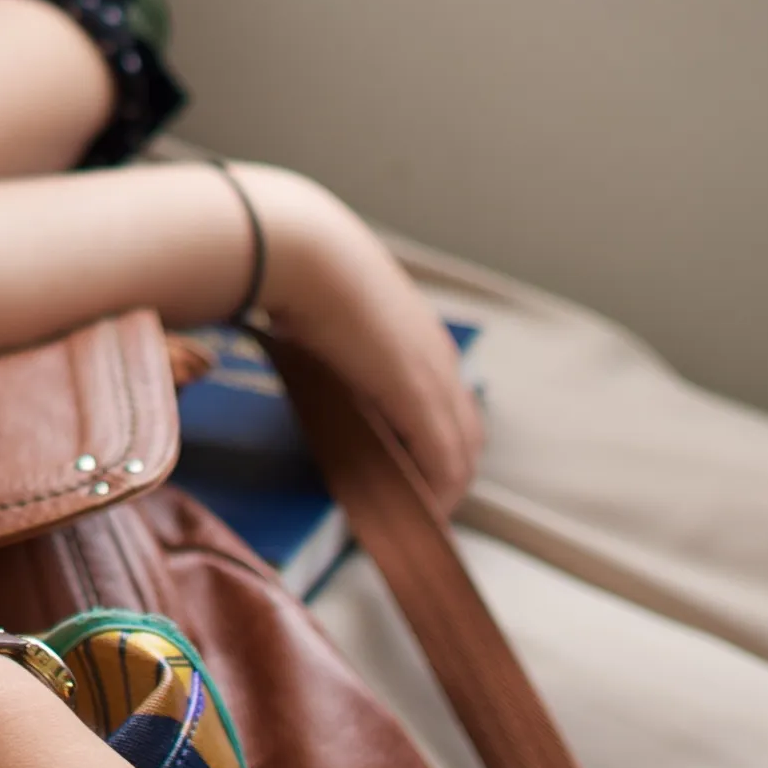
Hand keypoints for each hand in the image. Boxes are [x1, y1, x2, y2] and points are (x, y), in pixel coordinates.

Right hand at [237, 165, 485, 514]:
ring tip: (413, 518)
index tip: (410, 476)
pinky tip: (415, 514)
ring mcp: (436, 377)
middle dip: (447, 475)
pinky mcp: (422, 398)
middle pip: (468, 434)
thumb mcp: (322, 313)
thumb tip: (302, 359)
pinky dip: (436, 492)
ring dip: (443, 489)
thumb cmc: (299, 271)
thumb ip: (329, 344)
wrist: (300, 250)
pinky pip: (444, 461)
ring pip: (463, 452)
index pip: (449, 406)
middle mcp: (439, 358)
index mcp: (419, 337)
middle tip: (415, 507)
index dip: (436, 446)